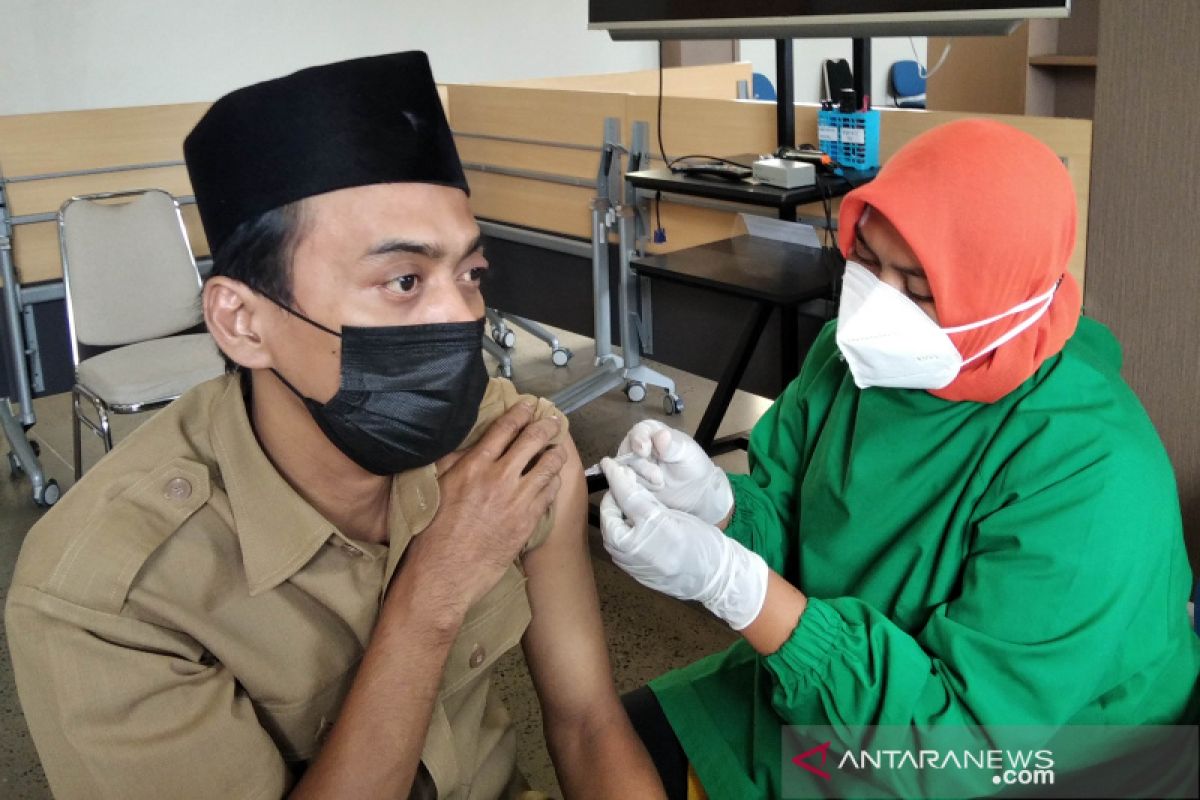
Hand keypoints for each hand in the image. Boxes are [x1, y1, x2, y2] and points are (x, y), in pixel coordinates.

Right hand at [405, 402, 566, 612]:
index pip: (505, 427)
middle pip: (533, 440)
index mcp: (474, 465)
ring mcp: (518, 499)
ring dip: (555, 453)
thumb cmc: (432, 533)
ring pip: (549, 465)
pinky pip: (550, 492)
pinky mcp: (529, 521)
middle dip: (546, 426)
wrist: (444, 573)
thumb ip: (455, 462)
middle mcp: (499, 477)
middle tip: (552, 420)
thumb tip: (468, 445)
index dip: (521, 412)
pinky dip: (553, 481)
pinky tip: (551, 480)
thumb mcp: (437, 487)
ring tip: (556, 450)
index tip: (529, 405)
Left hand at [599, 458, 766, 629]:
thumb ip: (645, 500)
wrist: (713, 577)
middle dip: (613, 500)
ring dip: (615, 517)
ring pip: (612, 533)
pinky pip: (618, 548)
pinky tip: (633, 526)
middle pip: (611, 517)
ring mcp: (630, 565)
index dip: (616, 478)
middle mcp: (633, 551)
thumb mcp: (673, 514)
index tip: (608, 464)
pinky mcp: (631, 573)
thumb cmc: (700, 541)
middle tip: (623, 486)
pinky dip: (621, 533)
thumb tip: (623, 481)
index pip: (625, 497)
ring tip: (628, 505)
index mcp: (648, 531)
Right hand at [615, 420, 731, 525]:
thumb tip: (661, 435)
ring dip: (641, 479)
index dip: (638, 440)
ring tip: (660, 484)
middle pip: (626, 453)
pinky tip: (648, 492)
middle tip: (658, 477)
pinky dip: (634, 489)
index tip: (644, 451)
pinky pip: (624, 485)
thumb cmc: (693, 465)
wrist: (696, 492)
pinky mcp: (630, 483)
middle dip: (641, 466)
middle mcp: (636, 447)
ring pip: (624, 471)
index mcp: (651, 432)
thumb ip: (672, 445)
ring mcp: (632, 466)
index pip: (637, 432)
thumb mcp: (687, 453)